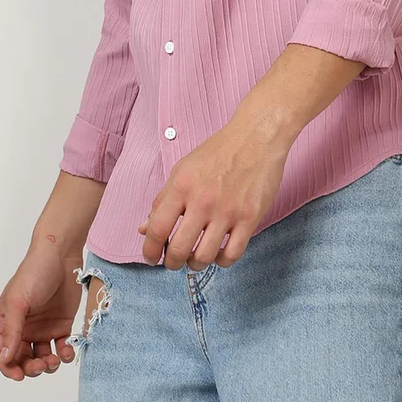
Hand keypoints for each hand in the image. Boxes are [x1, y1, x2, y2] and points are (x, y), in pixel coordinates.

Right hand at [0, 245, 82, 380]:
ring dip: (47, 365)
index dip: (8, 368)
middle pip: (22, 360)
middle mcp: (23, 327)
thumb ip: (12, 331)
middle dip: (30, 369)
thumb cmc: (34, 271)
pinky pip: (61, 348)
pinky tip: (67, 351)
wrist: (61, 254)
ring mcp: (42, 327)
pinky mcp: (60, 324)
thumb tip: (5, 358)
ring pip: (41, 358)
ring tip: (54, 359)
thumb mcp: (18, 300)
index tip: (20, 375)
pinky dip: (64, 355)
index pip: (2, 353)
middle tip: (41, 365)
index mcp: (6, 321)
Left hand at [136, 119, 290, 270]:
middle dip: (171, 262)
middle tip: (173, 261)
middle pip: (178, 250)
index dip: (150, 250)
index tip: (151, 257)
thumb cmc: (219, 151)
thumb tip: (145, 228)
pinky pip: (232, 254)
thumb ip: (164, 200)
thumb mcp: (183, 169)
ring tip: (195, 257)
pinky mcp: (250, 218)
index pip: (157, 229)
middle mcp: (203, 201)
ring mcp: (228, 211)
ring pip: (204, 257)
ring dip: (195, 264)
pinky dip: (222, 261)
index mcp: (182, 186)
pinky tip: (218, 253)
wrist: (256, 137)